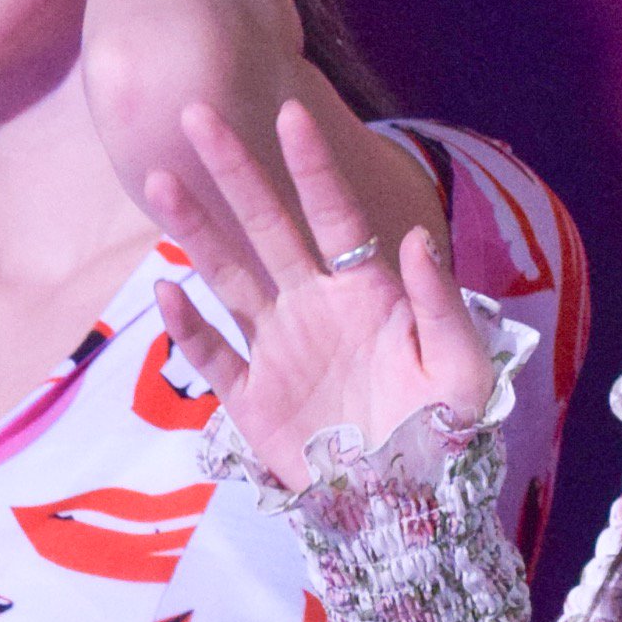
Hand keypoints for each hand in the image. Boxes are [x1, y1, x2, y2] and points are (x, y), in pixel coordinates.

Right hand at [145, 99, 493, 491]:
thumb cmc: (447, 436)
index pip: (336, 216)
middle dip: (235, 173)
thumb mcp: (462, 371)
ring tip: (158, 179)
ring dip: (195, 231)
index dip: (313, 167)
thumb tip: (412, 239)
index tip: (290, 113)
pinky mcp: (253, 400)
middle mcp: (317, 308)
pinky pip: (214, 356)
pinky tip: (169, 291)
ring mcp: (280, 349)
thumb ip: (440, 305)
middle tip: (198, 114)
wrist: (409, 509)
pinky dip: (190, 328)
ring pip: (228, 277)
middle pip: (268, 228)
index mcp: (369, 294)